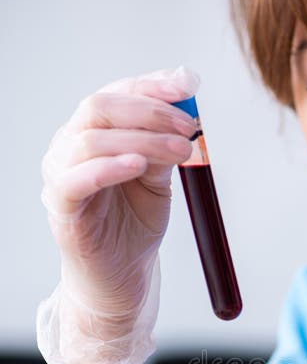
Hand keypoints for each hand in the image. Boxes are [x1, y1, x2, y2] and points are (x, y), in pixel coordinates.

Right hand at [38, 67, 197, 363]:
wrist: (122, 278)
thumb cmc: (134, 227)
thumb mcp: (158, 180)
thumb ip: (164, 147)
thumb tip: (186, 109)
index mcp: (93, 132)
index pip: (117, 93)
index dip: (153, 85)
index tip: (189, 87)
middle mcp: (69, 146)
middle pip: (101, 106)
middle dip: (151, 111)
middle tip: (190, 127)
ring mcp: (60, 174)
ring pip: (91, 138)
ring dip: (143, 139)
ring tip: (181, 151)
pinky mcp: (61, 207)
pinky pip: (75, 179)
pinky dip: (108, 166)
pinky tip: (138, 165)